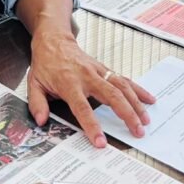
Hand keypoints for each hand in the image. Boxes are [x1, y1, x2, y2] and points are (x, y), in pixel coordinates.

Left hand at [26, 31, 154, 147]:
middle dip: (126, 115)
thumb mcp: (34, 83)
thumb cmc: (45, 64)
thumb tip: (41, 121)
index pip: (82, 108)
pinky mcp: (105, 69)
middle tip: (137, 132)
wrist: (54, 41)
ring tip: (146, 120)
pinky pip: (124, 79)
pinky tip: (150, 99)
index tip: (101, 142)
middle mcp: (87, 77)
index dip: (92, 125)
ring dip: (136, 104)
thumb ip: (37, 104)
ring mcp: (99, 71)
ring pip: (122, 87)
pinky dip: (138, 89)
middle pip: (111, 96)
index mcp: (69, 83)